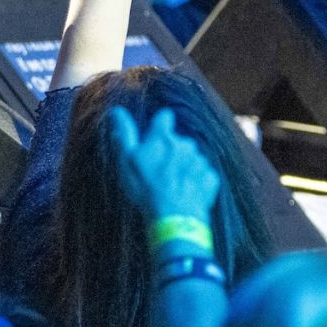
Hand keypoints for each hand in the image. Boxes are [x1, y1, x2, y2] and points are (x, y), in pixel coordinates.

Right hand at [108, 105, 220, 225]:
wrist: (173, 216)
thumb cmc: (145, 187)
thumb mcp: (127, 160)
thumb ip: (124, 133)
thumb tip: (116, 110)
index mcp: (164, 137)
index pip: (165, 117)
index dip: (160, 125)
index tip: (153, 136)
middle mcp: (185, 144)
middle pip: (178, 141)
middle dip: (170, 151)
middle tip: (157, 171)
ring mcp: (200, 161)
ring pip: (191, 158)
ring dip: (183, 167)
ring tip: (170, 185)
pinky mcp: (210, 178)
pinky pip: (202, 174)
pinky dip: (195, 181)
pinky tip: (184, 192)